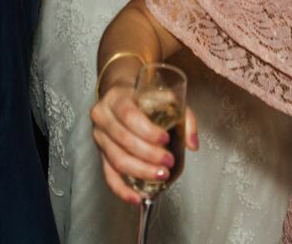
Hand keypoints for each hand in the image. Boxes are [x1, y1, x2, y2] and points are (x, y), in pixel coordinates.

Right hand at [90, 81, 196, 206]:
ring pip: (117, 160)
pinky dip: (122, 190)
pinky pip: (109, 176)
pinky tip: (136, 197)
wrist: (120, 95)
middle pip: (124, 140)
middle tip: (168, 161)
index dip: (147, 131)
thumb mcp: (165, 98)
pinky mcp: (101, 155)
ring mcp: (100, 137)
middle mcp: (104, 117)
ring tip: (160, 175)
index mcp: (117, 98)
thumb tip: (192, 144)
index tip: (165, 139)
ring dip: (140, 171)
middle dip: (149, 155)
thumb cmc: (143, 98)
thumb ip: (183, 117)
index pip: (129, 115)